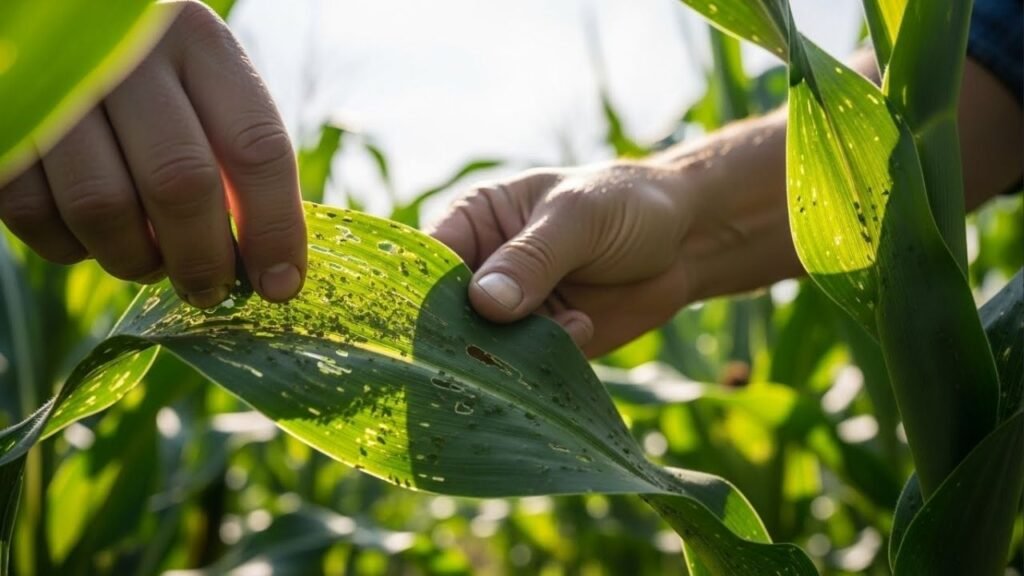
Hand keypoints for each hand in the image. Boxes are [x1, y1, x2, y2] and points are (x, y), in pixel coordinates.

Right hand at [0, 1, 305, 308]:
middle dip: (202, 258)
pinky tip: (93, 236)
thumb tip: (272, 265)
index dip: (274, 229)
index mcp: (198, 41)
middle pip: (180, 182)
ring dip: (135, 260)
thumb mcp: (206, 92)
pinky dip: (72, 248)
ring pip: (103, 206)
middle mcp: (128, 50)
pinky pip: (36, 215)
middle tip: (211, 291)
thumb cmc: (154, 86)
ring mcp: (56, 83)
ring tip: (152, 263)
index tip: (280, 285)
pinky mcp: (4, 122)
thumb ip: (239, 160)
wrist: (49, 37)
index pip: (256, 147)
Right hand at [428, 162, 695, 356]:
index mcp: (475, 222)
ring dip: (506, 355)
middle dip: (462, 336)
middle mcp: (483, 271)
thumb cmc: (625, 206)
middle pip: (447, 315)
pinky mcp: (543, 347)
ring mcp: (512, 314)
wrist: (687, 241)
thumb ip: (532, 258)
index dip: (421, 291)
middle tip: (483, 347)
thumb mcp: (578, 218)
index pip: (429, 260)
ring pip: (484, 350)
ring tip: (545, 336)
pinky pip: (524, 369)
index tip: (433, 319)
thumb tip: (484, 303)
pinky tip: (581, 328)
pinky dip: (542, 363)